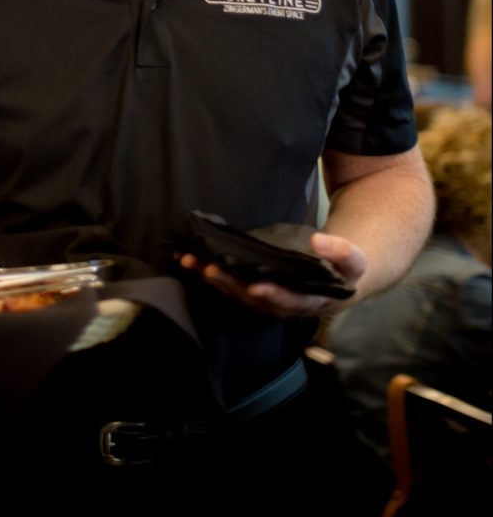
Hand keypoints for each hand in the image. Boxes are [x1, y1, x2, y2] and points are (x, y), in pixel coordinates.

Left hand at [179, 231, 366, 318]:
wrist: (340, 280)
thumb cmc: (346, 270)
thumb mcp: (354, 260)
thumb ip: (342, 251)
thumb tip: (320, 241)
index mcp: (311, 300)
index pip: (289, 300)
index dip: (272, 294)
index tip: (255, 286)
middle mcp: (285, 305)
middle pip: (254, 299)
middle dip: (231, 285)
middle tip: (210, 270)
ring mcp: (269, 300)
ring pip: (238, 294)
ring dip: (214, 280)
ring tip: (192, 263)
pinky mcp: (256, 292)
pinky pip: (232, 287)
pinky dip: (212, 276)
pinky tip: (192, 263)